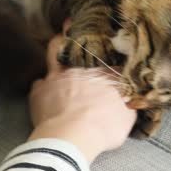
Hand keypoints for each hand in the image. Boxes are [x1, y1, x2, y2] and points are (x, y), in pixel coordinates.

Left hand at [28, 34, 135, 161]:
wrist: (71, 138)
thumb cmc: (103, 129)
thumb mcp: (127, 119)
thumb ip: (129, 105)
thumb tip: (130, 101)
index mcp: (106, 75)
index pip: (112, 63)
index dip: (111, 63)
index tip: (112, 63)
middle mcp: (83, 70)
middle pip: (83, 49)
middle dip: (83, 42)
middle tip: (83, 32)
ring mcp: (59, 77)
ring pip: (55, 50)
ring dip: (57, 45)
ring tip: (59, 39)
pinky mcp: (40, 89)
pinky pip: (39, 83)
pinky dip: (43, 87)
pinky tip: (44, 91)